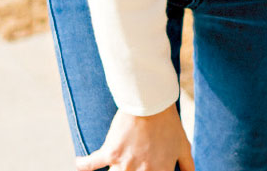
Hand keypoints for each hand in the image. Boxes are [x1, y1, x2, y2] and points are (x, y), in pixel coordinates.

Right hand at [76, 104, 194, 170]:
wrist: (152, 101)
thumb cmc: (169, 122)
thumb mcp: (183, 145)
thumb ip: (187, 165)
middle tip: (127, 167)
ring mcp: (126, 164)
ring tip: (113, 167)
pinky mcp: (111, 152)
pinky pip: (93, 163)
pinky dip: (84, 165)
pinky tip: (79, 164)